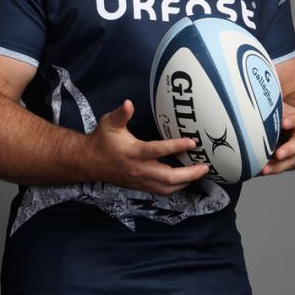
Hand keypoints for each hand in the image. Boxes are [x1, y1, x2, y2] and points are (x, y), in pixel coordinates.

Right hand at [85, 99, 209, 195]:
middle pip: (168, 177)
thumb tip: (128, 103)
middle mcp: (138, 169)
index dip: (176, 146)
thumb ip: (121, 114)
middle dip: (189, 173)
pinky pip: (161, 191)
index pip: (157, 151)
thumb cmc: (102, 140)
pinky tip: (185, 180)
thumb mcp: (109, 123)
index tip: (192, 142)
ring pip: (166, 188)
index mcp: (133, 153)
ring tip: (199, 173)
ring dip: (185, 182)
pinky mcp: (140, 186)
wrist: (89, 162)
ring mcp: (140, 180)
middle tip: (205, 166)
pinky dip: (176, 187)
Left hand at [260, 102, 294, 175]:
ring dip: (277, 166)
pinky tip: (256, 172)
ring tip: (264, 170)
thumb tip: (253, 80)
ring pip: (289, 161)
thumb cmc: (285, 116)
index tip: (284, 122)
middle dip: (288, 150)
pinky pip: (279, 168)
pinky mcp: (288, 162)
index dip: (292, 121)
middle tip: (278, 154)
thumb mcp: (282, 107)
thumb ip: (272, 100)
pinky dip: (268, 170)